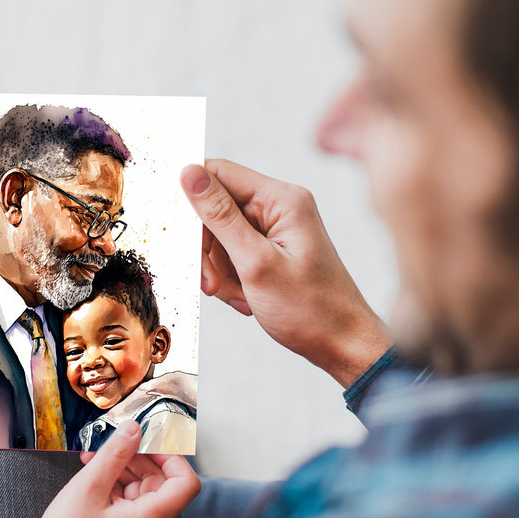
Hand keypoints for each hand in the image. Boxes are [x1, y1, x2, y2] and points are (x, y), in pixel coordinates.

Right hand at [13, 421, 199, 517]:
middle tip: (114, 443)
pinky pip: (128, 502)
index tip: (149, 440)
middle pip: (161, 482)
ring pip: (142, 490)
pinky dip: (113, 485)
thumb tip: (133, 430)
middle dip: (138, 458)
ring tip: (95, 459)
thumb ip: (113, 455)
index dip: (171, 456)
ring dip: (123, 469)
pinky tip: (93, 475)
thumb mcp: (87, 489)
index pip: (185, 482)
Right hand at [180, 160, 389, 387]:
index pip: (220, 173)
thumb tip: (189, 174)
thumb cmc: (311, 308)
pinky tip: (245, 297)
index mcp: (282, 199)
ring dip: (218, 269)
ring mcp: (275, 229)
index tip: (176, 228)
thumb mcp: (256, 262)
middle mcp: (279, 207)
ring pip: (219, 237)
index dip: (192, 196)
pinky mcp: (271, 250)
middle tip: (211, 281)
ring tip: (236, 295)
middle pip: (215, 209)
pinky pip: (232, 255)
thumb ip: (220, 216)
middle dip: (206, 247)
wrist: (341, 345)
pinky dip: (230, 278)